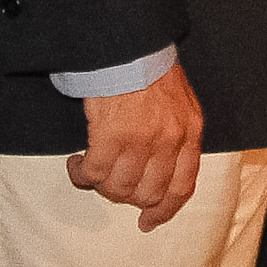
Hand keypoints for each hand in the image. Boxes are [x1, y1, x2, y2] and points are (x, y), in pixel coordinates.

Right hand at [70, 61, 203, 232]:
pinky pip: (93, 174)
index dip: (163, 211)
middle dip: (125, 196)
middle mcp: (168, 141)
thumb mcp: (180, 102)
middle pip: (147, 194)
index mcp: (189, 132)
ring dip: (101, 186)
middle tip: (111, 183)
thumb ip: (177, 136)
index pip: (181, 188)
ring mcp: (140, 141)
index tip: (148, 222)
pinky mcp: (110, 136)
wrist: (128, 44)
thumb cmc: (150, 68)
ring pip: (119, 189)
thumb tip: (161, 170)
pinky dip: (81, 175)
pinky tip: (77, 164)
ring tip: (91, 171)